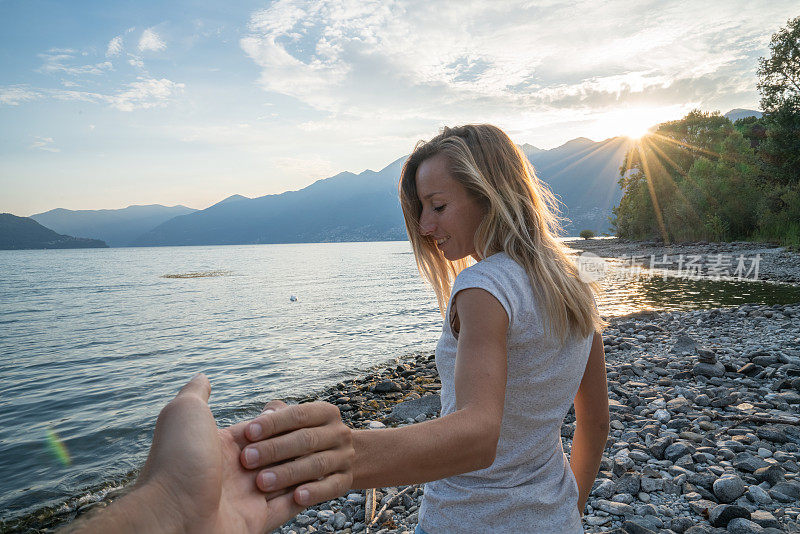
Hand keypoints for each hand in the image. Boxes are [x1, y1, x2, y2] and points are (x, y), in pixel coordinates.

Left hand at [134, 374, 303, 533]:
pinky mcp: (257, 521)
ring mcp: (248, 497)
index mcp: (225, 445)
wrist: (171, 514)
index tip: (281, 413)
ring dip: (295, 469)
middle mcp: (238, 471)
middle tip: (277, 448)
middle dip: (286, 444)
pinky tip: (308, 485)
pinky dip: (303, 496)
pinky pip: (289, 507)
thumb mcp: (184, 412)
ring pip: (289, 476)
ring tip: (283, 468)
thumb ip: (197, 393)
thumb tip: (203, 376)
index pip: (264, 427)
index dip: (277, 420)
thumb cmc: (177, 460)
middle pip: (280, 450)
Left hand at [240, 401, 353, 506]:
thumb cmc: (303, 436)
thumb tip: (262, 417)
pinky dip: (315, 492)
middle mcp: (338, 432)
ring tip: (262, 482)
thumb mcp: (293, 422)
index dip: (273, 423)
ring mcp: (344, 457)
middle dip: (274, 449)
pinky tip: (296, 497)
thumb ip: (276, 417)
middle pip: (306, 440)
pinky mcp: (346, 480)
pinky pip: (332, 487)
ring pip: (317, 465)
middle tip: (247, 459)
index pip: (298, 414)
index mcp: (325, 413)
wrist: (337, 458)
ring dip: (288, 473)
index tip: (248, 432)